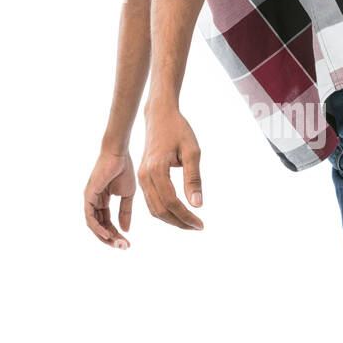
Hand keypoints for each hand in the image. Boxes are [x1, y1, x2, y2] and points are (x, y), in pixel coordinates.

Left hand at [84, 148, 135, 247]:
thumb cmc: (123, 170)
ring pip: (93, 225)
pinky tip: (107, 235)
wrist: (119, 154)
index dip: (117, 234)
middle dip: (111, 239)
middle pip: (100, 227)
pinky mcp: (88, 196)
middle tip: (124, 247)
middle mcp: (93, 202)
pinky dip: (97, 228)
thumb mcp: (127, 195)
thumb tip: (126, 230)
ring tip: (118, 244)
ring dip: (105, 237)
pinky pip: (90, 217)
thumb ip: (125, 212)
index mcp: (102, 201)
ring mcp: (90, 199)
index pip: (107, 223)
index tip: (128, 243)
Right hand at [138, 105, 203, 229]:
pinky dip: (165, 211)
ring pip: (154, 209)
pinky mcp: (143, 177)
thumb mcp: (192, 151)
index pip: (171, 202)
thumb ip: (194, 178)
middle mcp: (144, 176)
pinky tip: (180, 212)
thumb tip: (197, 205)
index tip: (201, 224)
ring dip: (172, 220)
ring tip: (191, 223)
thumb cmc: (178, 130)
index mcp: (156, 169)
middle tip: (198, 227)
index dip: (186, 216)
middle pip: (160, 210)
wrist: (160, 116)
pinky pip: (151, 201)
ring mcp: (141, 177)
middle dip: (180, 222)